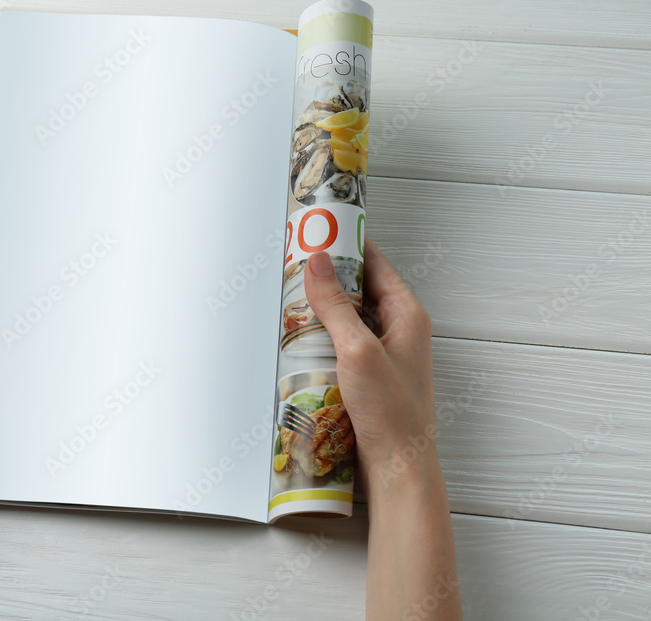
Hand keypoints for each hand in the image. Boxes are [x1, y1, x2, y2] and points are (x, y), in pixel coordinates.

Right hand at [305, 239, 461, 619]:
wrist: (398, 467)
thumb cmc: (390, 412)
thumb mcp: (358, 350)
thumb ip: (336, 305)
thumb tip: (316, 261)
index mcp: (407, 314)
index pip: (375, 263)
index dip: (346, 244)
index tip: (317, 230)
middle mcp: (399, 329)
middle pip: (359, 287)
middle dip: (327, 275)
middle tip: (293, 263)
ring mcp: (384, 352)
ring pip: (349, 315)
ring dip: (322, 307)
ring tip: (289, 297)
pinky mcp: (369, 373)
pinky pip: (343, 341)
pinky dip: (323, 334)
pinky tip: (299, 337)